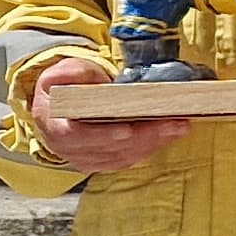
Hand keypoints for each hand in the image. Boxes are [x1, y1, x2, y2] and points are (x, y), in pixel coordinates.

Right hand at [28, 49, 178, 169]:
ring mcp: (89, 159)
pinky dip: (153, 146)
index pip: (77, 135)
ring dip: (155, 141)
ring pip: (125, 155)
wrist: (58, 111)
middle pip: (111, 147)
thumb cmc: (61, 92)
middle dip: (145, 135)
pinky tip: (171, 133)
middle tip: (172, 123)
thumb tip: (92, 78)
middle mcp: (71, 149)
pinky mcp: (105, 162)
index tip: (127, 130)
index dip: (102, 134)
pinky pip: (131, 158)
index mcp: (55, 126)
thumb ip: (71, 73)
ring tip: (180, 126)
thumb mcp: (58, 74)